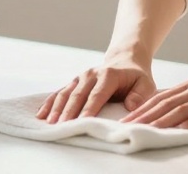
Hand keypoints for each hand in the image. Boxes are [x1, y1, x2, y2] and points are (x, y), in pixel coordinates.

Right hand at [36, 57, 155, 123]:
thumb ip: (140, 95)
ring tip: (50, 123)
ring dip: (57, 108)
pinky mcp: (74, 82)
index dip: (89, 109)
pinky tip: (41, 114)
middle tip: (61, 127)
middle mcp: (91, 74)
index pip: (97, 95)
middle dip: (69, 112)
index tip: (82, 122)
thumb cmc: (136, 77)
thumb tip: (131, 106)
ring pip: (66, 93)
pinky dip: (50, 103)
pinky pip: (59, 93)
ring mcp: (80, 77)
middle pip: (78, 95)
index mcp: (109, 75)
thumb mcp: (145, 84)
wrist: (125, 60)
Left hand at [120, 69, 187, 128]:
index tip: (127, 119)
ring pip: (183, 109)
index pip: (162, 96)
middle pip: (167, 103)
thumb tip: (168, 109)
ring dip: (163, 120)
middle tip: (128, 126)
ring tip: (148, 129)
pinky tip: (182, 129)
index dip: (143, 108)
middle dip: (146, 115)